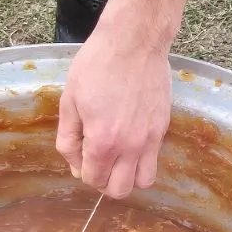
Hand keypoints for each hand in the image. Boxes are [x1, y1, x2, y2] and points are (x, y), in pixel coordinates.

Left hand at [56, 0, 203, 197]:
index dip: (83, 173)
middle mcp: (129, 147)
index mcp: (102, 141)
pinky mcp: (163, 128)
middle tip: (99, 162)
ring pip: (143, 182)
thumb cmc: (97, 65)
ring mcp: (150, 139)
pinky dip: (142, 160)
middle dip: (105, 182)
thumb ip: (69, 139)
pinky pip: (155, 160)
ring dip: (128, 177)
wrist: (135, 40)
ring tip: (119, 158)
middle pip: (120, 191)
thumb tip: (75, 166)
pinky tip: (131, 139)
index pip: (93, 180)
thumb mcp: (70, 101)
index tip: (81, 157)